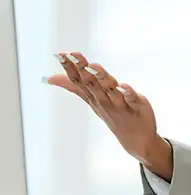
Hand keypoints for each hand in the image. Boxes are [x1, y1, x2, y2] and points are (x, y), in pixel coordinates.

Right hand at [45, 52, 172, 178]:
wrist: (135, 139)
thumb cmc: (112, 115)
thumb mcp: (91, 100)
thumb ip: (74, 87)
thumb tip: (50, 77)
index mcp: (93, 97)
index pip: (79, 81)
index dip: (70, 68)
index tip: (60, 54)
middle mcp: (104, 101)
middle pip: (92, 84)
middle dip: (83, 69)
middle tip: (74, 55)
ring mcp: (120, 105)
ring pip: (109, 90)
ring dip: (102, 78)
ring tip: (94, 66)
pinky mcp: (137, 107)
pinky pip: (132, 99)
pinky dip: (128, 93)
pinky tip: (124, 85)